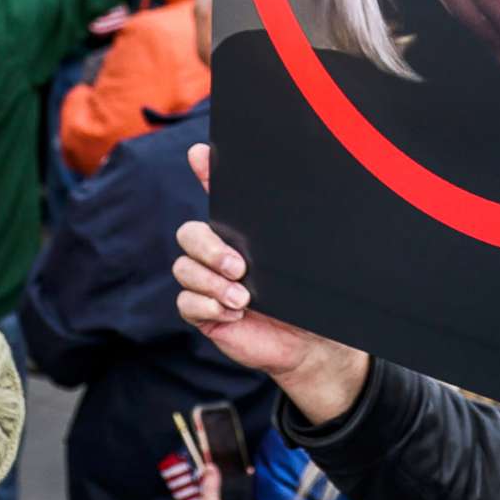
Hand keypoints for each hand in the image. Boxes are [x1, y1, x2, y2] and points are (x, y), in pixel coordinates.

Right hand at [173, 144, 369, 423]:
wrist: (311, 346)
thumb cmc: (310, 300)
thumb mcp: (306, 263)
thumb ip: (299, 235)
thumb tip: (314, 196)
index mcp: (243, 234)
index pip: (219, 195)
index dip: (205, 170)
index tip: (200, 153)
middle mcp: (221, 253)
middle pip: (190, 233)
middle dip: (209, 247)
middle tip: (240, 266)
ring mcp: (209, 282)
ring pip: (184, 267)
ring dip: (211, 282)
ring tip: (243, 298)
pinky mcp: (204, 312)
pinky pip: (186, 301)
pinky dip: (207, 305)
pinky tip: (233, 313)